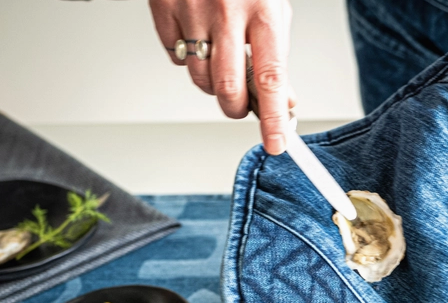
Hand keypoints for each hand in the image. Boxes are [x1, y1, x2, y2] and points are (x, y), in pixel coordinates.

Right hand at [149, 0, 294, 154]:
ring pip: (199, 79)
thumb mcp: (271, 9)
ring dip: (210, 83)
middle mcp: (226, 12)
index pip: (271, 78)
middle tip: (241, 105)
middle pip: (227, 89)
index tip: (276, 145)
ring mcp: (191, 10)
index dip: (274, 118)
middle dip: (235, 108)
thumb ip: (276, 56)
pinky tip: (196, 35)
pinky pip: (175, 57)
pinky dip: (187, 58)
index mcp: (262, 12)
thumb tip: (284, 102)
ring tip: (219, 56)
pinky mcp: (163, 7)